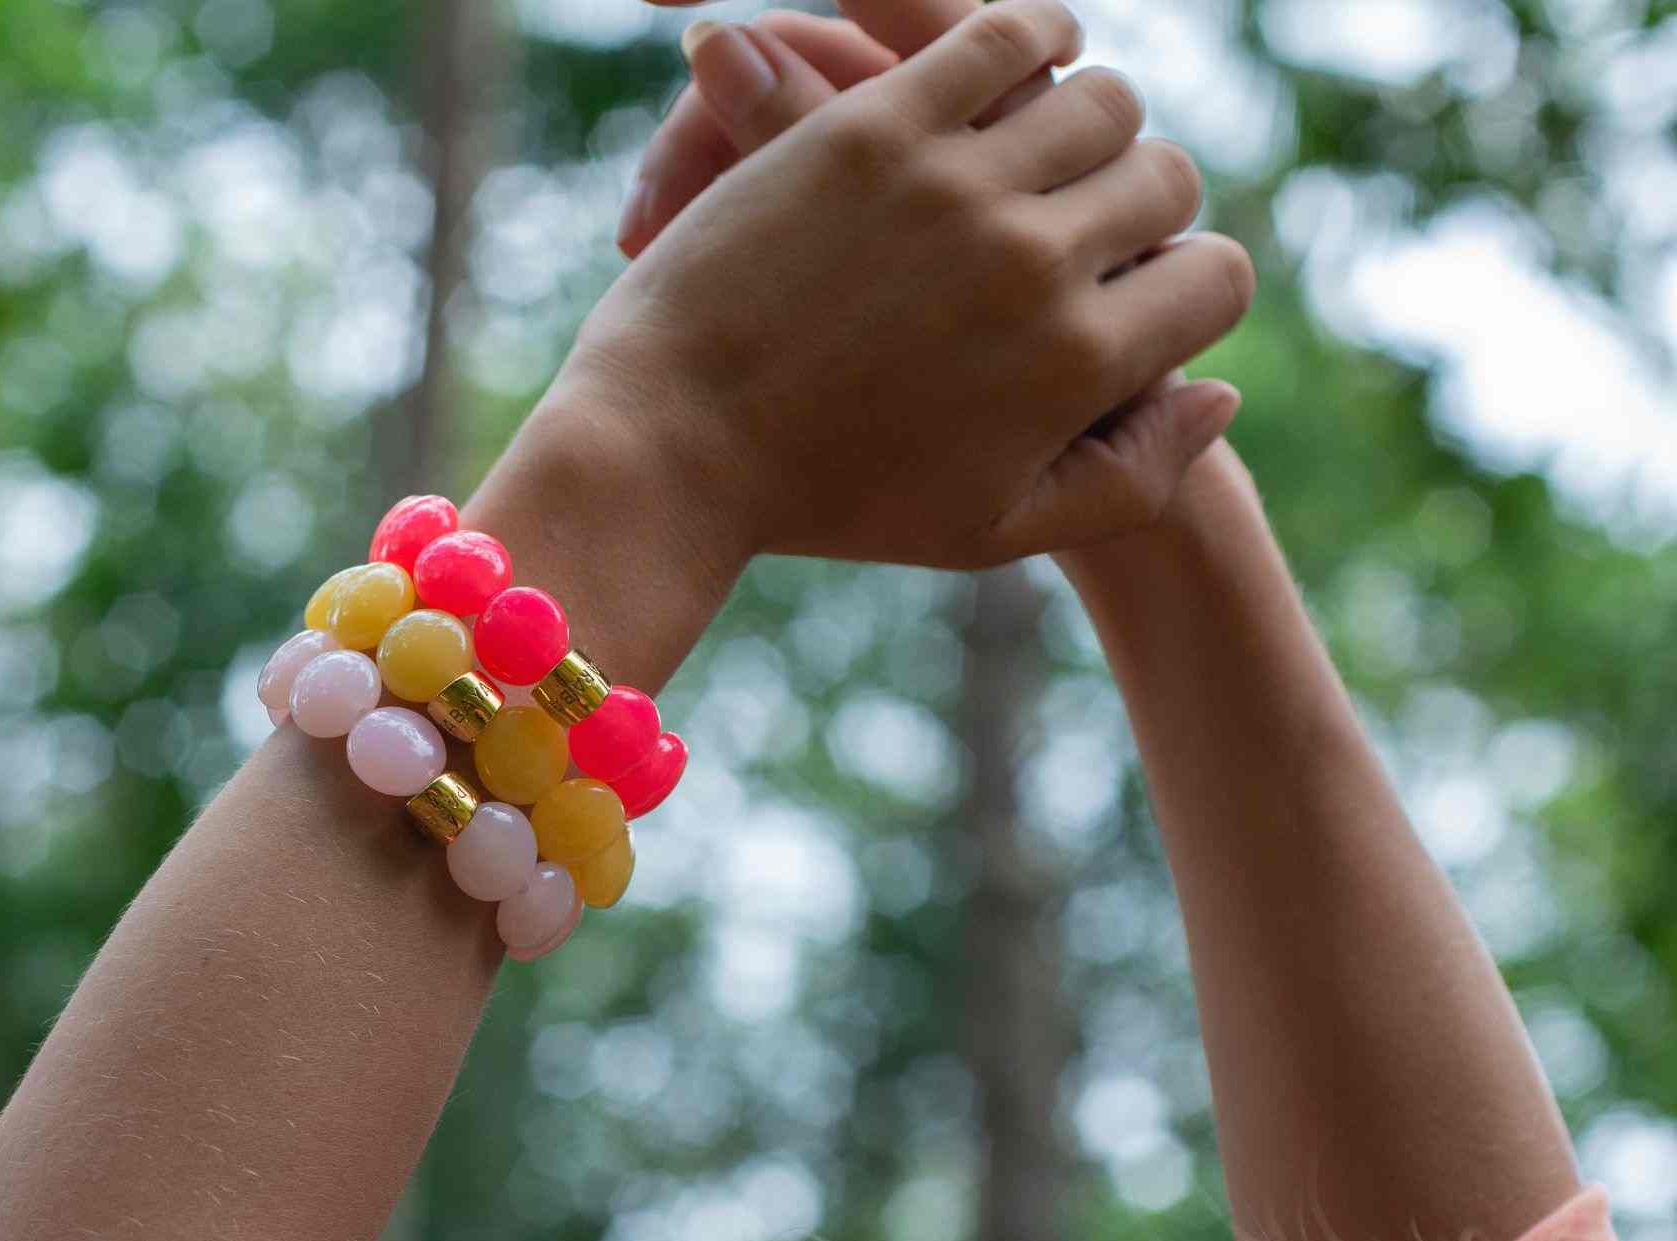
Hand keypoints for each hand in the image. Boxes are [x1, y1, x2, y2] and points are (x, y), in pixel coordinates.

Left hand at [561, 1, 1253, 568]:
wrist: (677, 450)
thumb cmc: (835, 502)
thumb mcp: (992, 532)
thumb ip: (1128, 481)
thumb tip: (1222, 395)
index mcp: (1074, 372)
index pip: (1215, 281)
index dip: (1184, 288)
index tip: (1135, 293)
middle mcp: (1034, 267)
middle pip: (1167, 178)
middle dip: (1140, 202)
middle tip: (1086, 221)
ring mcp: (957, 186)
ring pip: (1101, 99)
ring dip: (1088, 122)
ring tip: (1049, 153)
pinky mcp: (880, 124)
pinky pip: (1004, 36)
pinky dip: (1033, 39)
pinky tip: (1025, 62)